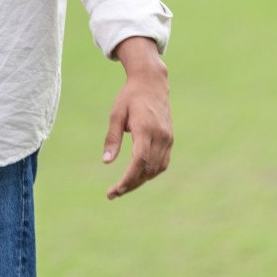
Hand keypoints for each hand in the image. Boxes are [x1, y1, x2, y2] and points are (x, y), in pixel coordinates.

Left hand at [104, 37, 172, 199]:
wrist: (152, 83)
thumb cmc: (130, 96)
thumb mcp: (116, 114)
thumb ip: (112, 138)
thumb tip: (106, 162)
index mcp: (145, 128)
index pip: (139, 161)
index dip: (129, 178)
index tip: (116, 189)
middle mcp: (160, 136)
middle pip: (147, 169)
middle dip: (131, 184)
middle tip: (113, 193)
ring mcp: (168, 138)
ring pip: (156, 169)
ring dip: (141, 181)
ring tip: (122, 188)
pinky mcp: (170, 139)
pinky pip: (162, 163)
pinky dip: (150, 173)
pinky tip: (138, 177)